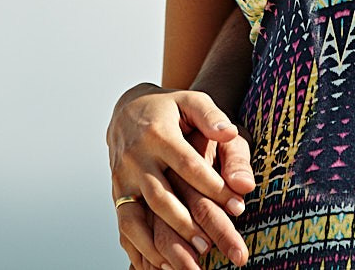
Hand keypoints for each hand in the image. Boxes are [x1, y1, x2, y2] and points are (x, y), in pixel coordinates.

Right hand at [108, 83, 254, 268]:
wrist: (128, 110)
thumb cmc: (170, 109)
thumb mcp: (191, 101)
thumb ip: (211, 115)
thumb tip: (229, 132)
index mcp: (158, 134)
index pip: (188, 165)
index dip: (213, 187)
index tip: (237, 207)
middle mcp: (136, 159)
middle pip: (160, 197)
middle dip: (186, 224)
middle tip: (210, 245)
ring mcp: (123, 179)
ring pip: (137, 218)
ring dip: (160, 244)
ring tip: (189, 264)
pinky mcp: (117, 194)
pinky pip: (124, 227)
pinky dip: (140, 250)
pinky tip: (161, 267)